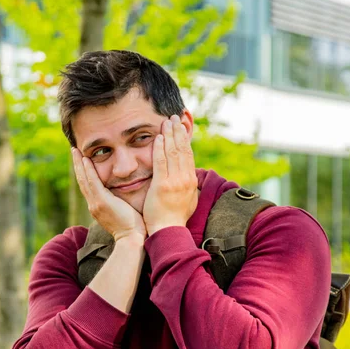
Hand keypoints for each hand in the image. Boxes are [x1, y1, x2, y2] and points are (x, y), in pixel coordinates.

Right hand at [72, 148, 146, 241]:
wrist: (132, 240)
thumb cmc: (133, 228)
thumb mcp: (123, 212)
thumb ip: (120, 202)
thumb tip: (125, 193)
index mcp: (98, 207)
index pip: (88, 186)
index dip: (83, 172)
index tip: (81, 160)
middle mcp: (93, 204)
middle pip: (82, 180)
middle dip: (77, 165)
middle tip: (73, 150)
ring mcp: (96, 203)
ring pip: (84, 179)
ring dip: (79, 164)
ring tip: (75, 150)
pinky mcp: (102, 202)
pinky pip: (93, 182)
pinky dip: (88, 170)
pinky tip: (85, 159)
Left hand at [143, 115, 197, 235]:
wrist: (169, 231)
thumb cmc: (175, 218)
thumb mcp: (188, 200)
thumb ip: (188, 186)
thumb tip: (189, 178)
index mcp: (191, 181)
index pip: (188, 154)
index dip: (184, 139)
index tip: (181, 127)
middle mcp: (185, 179)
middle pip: (182, 149)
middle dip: (178, 131)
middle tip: (174, 117)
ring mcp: (175, 181)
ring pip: (173, 152)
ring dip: (169, 135)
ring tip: (167, 121)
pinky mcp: (162, 185)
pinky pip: (161, 162)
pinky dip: (160, 148)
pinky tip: (158, 137)